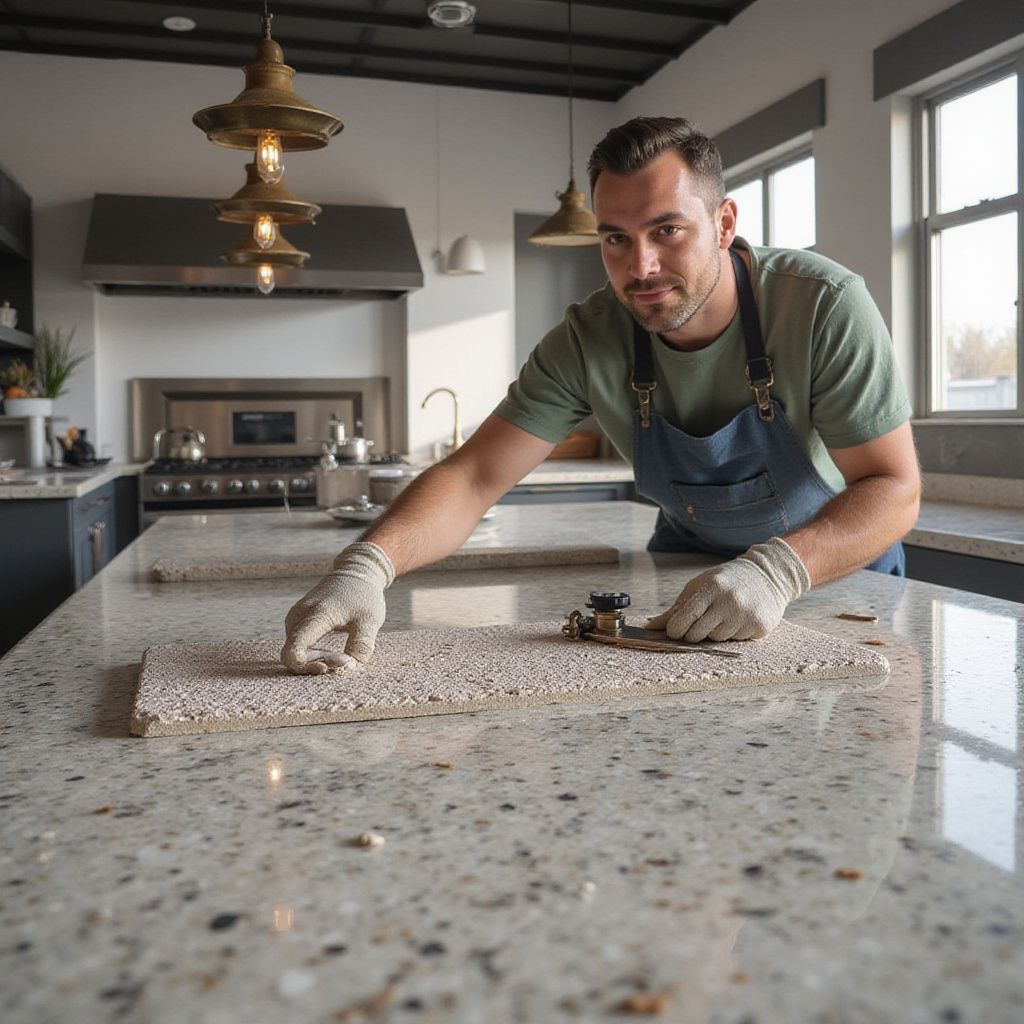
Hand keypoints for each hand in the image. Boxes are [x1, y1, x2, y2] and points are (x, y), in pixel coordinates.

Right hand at [280, 541, 394, 673]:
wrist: (358, 572)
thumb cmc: (364, 595)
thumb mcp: (370, 621)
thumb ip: (361, 646)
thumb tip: (347, 668)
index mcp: (318, 614)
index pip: (294, 649)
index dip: (306, 667)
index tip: (329, 668)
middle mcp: (300, 614)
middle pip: (294, 653)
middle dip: (317, 665)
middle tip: (345, 661)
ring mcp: (295, 616)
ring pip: (295, 650)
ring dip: (315, 660)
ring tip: (340, 655)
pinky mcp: (296, 619)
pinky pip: (298, 644)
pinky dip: (312, 653)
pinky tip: (331, 652)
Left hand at [647, 537, 809, 641]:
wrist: (766, 576)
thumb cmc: (725, 582)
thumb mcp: (699, 587)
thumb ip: (676, 608)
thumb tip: (651, 627)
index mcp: (712, 587)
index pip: (685, 617)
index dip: (675, 629)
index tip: (674, 630)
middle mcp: (730, 601)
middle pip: (697, 634)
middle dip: (693, 633)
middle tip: (700, 622)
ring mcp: (746, 614)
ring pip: (716, 639)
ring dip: (714, 632)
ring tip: (723, 616)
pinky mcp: (759, 626)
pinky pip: (735, 641)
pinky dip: (733, 634)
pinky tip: (738, 619)